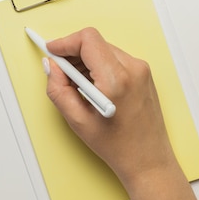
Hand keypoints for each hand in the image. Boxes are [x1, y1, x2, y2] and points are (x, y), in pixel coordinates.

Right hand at [44, 27, 177, 185]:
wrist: (147, 159)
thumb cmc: (117, 146)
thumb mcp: (78, 120)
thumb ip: (58, 88)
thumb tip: (51, 66)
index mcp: (116, 79)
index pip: (87, 40)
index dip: (65, 42)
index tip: (52, 50)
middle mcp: (133, 69)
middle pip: (95, 43)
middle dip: (73, 54)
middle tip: (61, 73)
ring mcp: (142, 70)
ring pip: (104, 50)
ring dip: (86, 61)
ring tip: (79, 87)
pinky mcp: (144, 74)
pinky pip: (115, 59)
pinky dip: (100, 67)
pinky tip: (95, 88)